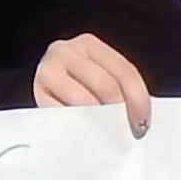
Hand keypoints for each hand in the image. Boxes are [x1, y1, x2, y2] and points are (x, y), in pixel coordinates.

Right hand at [30, 32, 154, 129]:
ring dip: (100, 122)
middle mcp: (65, 51)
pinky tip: (87, 135)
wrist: (45, 89)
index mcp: (88, 44)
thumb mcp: (98, 77)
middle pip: (105, 85)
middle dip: (119, 112)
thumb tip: (141, 119)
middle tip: (126, 133)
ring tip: (108, 135)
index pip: (124, 71)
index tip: (144, 123)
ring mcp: (47, 71)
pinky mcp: (36, 95)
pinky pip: (64, 115)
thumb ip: (118, 89)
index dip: (138, 100)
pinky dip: (79, 127)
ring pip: (84, 101)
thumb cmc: (78, 87)